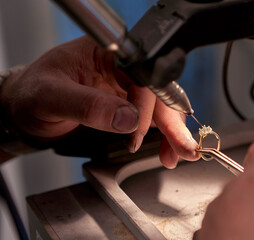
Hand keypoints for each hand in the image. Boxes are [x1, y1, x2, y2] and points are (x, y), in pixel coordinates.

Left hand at [0, 36, 198, 166]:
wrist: (24, 108)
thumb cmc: (32, 94)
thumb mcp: (52, 97)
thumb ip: (88, 105)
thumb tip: (127, 118)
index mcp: (106, 54)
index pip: (139, 75)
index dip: (145, 104)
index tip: (137, 131)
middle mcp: (120, 68)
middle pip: (157, 93)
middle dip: (172, 121)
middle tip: (183, 146)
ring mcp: (125, 86)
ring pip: (159, 107)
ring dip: (172, 131)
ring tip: (178, 153)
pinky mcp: (125, 103)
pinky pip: (150, 118)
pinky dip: (161, 135)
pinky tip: (166, 148)